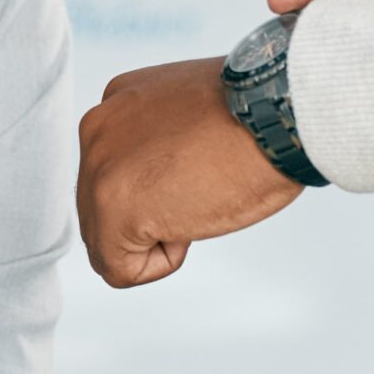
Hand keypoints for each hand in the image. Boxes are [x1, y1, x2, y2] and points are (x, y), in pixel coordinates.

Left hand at [76, 59, 300, 287]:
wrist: (275, 115)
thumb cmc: (257, 116)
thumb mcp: (192, 116)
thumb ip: (161, 142)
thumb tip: (162, 183)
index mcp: (118, 106)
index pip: (113, 172)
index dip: (161, 189)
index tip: (199, 170)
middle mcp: (98, 131)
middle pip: (101, 207)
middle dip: (150, 215)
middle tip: (200, 189)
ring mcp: (99, 170)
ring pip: (105, 240)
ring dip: (155, 237)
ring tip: (197, 202)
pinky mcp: (112, 209)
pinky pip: (119, 268)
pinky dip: (159, 264)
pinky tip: (189, 226)